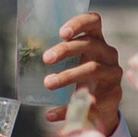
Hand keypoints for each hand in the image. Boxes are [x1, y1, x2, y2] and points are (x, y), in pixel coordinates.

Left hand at [41, 13, 122, 136]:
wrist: (104, 107)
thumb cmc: (83, 78)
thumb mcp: (75, 63)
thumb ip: (59, 58)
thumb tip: (25, 60)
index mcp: (98, 41)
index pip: (93, 22)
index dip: (79, 23)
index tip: (61, 33)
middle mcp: (108, 54)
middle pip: (90, 45)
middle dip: (66, 50)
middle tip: (46, 59)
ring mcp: (112, 75)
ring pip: (93, 69)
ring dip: (68, 75)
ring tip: (48, 83)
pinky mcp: (112, 96)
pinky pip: (90, 101)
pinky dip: (68, 108)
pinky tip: (52, 114)